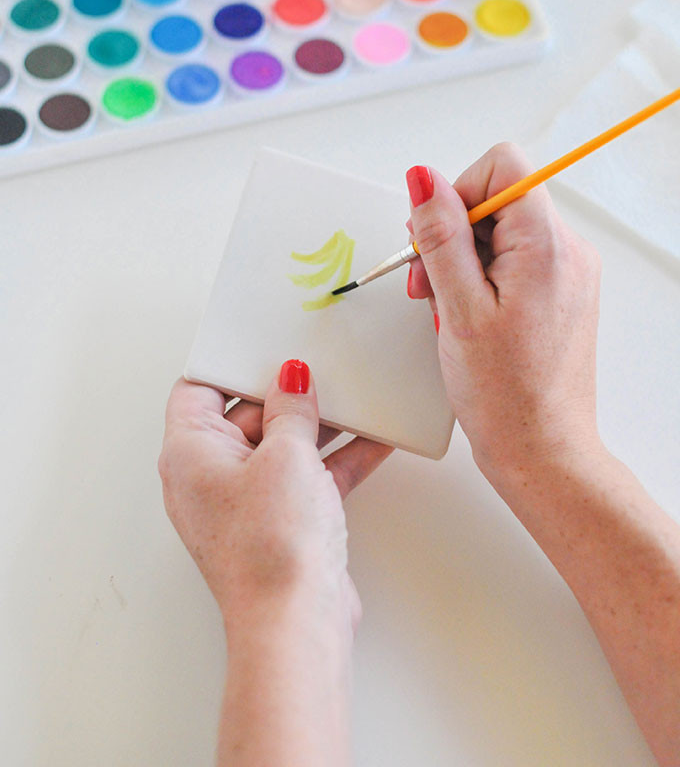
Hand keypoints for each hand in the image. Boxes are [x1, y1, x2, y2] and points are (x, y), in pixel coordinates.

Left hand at [159, 360, 391, 635]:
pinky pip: (307, 477)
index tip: (262, 342)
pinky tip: (376, 439)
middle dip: (285, 391)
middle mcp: (210, 477)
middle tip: (319, 365)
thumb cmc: (271, 547)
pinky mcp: (281, 523)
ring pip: (281, 445)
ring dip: (318, 423)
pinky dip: (338, 458)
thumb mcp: (285, 455)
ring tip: (354, 394)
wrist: (295, 623)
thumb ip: (291, 408)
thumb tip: (291, 379)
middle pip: (245, 415)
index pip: (197, 390)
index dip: (229, 363)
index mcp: (190, 454)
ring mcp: (247, 502)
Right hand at [405, 143, 601, 480]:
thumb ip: (440, 235)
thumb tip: (424, 178)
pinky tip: (463, 315)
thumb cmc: (506, 394)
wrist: (542, 450)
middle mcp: (567, 249)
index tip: (435, 237)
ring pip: (498, 232)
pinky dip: (478, 279)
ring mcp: (565, 271)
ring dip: (459, 261)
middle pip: (496, 200)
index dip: (458, 193)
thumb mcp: (458, 307)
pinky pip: (510, 260)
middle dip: (450, 235)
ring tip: (443, 307)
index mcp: (548, 244)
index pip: (502, 167)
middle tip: (427, 285)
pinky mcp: (557, 291)